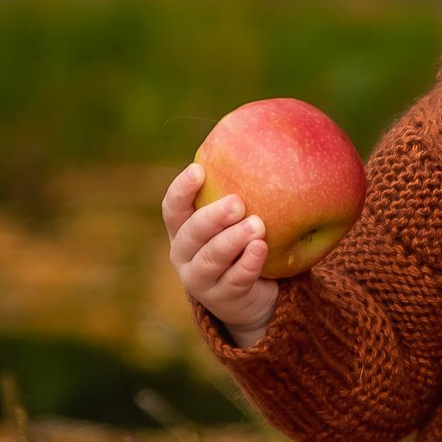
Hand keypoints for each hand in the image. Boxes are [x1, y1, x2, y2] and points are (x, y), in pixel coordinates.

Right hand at [163, 162, 278, 348]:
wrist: (255, 297)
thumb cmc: (246, 246)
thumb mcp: (239, 221)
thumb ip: (244, 195)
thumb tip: (268, 142)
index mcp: (184, 231)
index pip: (173, 208)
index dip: (182, 190)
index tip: (199, 169)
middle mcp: (184, 254)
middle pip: (191, 233)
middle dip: (212, 217)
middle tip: (237, 202)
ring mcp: (200, 280)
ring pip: (210, 259)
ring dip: (232, 240)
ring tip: (257, 226)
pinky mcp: (222, 299)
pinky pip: (234, 280)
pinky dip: (247, 263)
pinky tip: (261, 249)